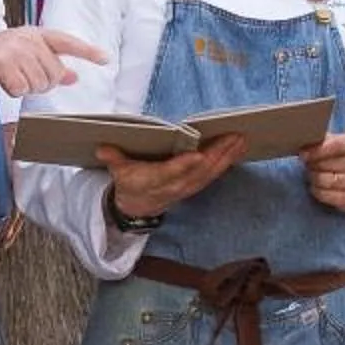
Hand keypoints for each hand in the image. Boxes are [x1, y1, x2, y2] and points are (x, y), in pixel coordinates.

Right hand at [0, 27, 106, 98]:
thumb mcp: (21, 57)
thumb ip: (47, 64)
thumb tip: (72, 75)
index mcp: (33, 34)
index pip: (66, 41)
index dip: (87, 51)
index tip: (105, 59)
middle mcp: (26, 39)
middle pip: (54, 72)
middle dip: (40, 82)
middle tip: (19, 77)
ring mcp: (15, 50)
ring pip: (39, 83)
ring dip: (25, 87)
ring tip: (8, 77)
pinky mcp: (3, 64)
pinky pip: (22, 89)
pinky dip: (12, 91)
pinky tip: (1, 82)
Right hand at [100, 135, 242, 221]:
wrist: (137, 207)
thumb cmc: (130, 182)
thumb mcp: (118, 171)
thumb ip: (113, 158)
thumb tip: (103, 148)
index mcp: (154, 180)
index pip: (171, 173)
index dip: (184, 166)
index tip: (198, 156)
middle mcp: (174, 186)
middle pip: (199, 172)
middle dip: (218, 155)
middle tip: (234, 137)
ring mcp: (187, 188)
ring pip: (210, 174)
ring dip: (228, 157)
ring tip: (242, 140)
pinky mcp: (194, 187)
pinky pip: (213, 176)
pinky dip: (227, 163)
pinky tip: (238, 150)